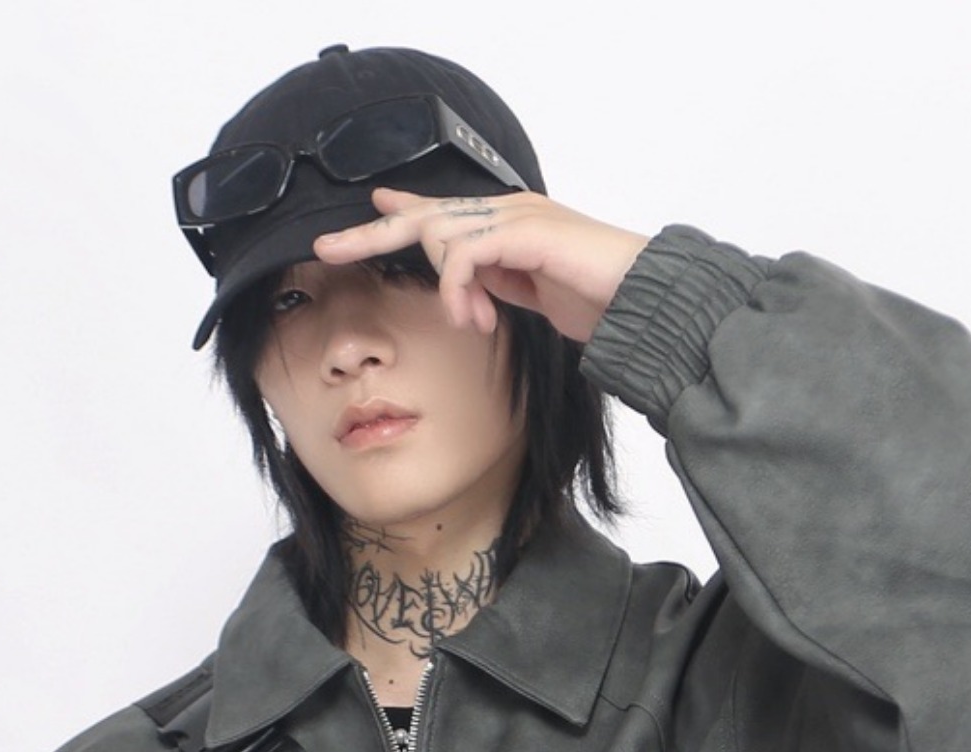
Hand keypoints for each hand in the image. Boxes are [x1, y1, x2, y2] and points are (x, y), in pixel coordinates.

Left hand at [314, 185, 652, 343]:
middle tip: (327, 247)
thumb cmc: (599, 299)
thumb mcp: (536, 296)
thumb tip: (470, 296)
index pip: (444, 213)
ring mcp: (515, 218)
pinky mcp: (524, 233)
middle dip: (372, 232)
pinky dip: (457, 290)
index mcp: (508, 225)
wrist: (642, 298)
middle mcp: (506, 212)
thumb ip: (500, 287)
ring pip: (440, 233)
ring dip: (444, 285)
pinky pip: (464, 255)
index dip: (404, 211)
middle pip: (425, 214)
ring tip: (467, 322)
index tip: (373, 210)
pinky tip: (472, 318)